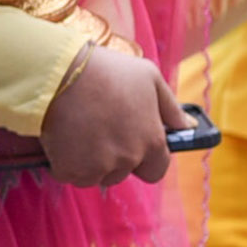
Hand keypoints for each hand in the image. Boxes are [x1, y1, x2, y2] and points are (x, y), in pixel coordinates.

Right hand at [40, 44, 177, 186]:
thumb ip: (171, 107)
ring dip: (87, 162)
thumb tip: (188, 127)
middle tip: (97, 129)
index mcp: (151, 141)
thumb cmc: (106, 70)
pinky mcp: (70, 169)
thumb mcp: (148, 77)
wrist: (58, 72)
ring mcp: (98, 167)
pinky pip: (69, 174)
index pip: (156, 170)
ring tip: (78, 131)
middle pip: (121, 173)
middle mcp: (128, 158)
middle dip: (112, 158)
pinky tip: (62, 137)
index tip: (131, 144)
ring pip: (95, 176)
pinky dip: (64, 161)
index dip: (144, 159)